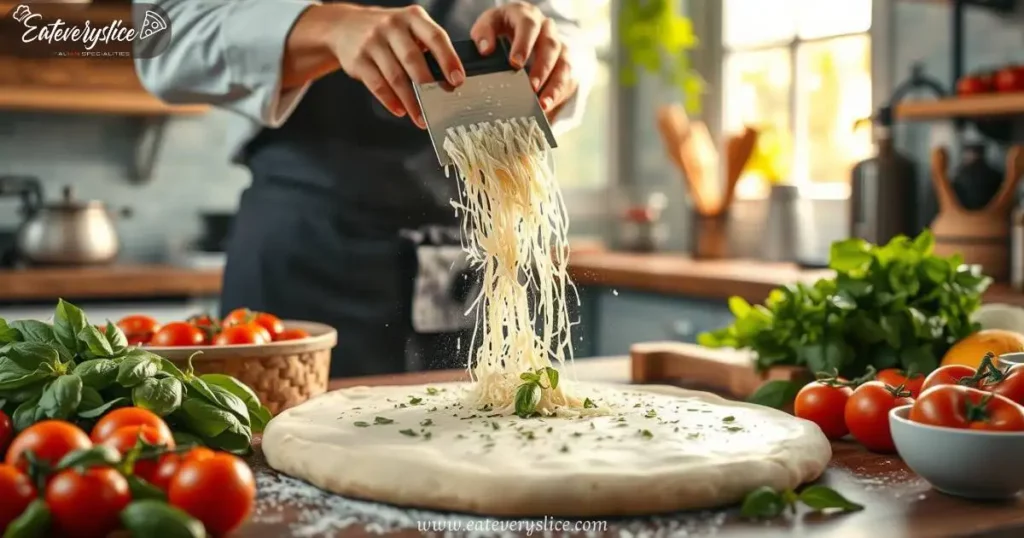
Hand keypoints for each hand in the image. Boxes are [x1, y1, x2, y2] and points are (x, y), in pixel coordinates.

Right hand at [319, 4, 464, 127]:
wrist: (344, 26)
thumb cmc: (387, 32)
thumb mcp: (409, 28)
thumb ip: (428, 47)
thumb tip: (448, 81)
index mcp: (412, 17)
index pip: (435, 37)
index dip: (448, 60)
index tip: (457, 80)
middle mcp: (392, 26)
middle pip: (413, 59)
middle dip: (429, 85)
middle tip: (439, 104)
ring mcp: (372, 42)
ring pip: (395, 77)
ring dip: (411, 102)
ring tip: (421, 117)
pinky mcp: (357, 59)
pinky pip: (377, 85)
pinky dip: (390, 101)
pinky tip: (400, 110)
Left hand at [470, 2, 576, 117]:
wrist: (517, 32)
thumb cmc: (502, 30)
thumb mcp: (488, 25)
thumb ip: (483, 34)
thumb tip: (485, 49)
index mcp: (527, 16)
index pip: (529, 26)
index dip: (524, 44)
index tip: (515, 63)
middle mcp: (547, 29)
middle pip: (551, 46)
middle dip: (542, 68)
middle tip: (531, 87)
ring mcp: (559, 46)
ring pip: (564, 64)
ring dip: (555, 85)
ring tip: (543, 104)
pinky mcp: (564, 64)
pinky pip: (568, 80)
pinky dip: (559, 95)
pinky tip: (548, 107)